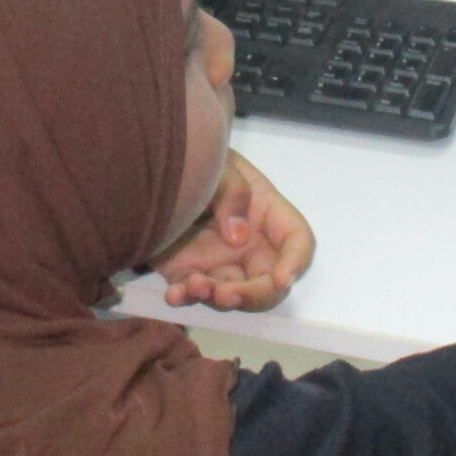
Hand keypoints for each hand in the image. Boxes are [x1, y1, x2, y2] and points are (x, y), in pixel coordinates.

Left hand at [150, 151, 313, 311]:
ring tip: (192, 285)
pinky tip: (173, 294)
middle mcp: (249, 245)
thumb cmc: (201, 157)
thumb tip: (238, 237)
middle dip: (252, 295)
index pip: (296, 242)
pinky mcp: (187, 270)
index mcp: (266, 215)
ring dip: (216, 298)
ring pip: (231, 294)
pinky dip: (184, 298)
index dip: (296, 263)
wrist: (159, 163)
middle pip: (268, 283)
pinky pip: (192, 292)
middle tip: (226, 294)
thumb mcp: (220, 164)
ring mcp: (219, 261)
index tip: (282, 279)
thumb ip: (232, 192)